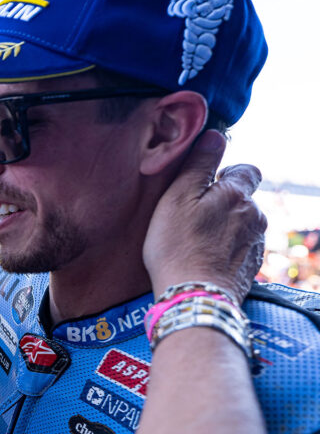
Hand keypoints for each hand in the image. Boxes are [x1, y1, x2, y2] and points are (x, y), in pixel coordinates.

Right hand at [144, 130, 266, 303]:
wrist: (193, 297)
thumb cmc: (177, 246)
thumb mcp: (177, 198)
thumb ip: (198, 164)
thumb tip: (214, 135)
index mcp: (237, 194)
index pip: (246, 169)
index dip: (225, 173)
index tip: (202, 187)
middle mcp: (255, 216)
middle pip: (243, 198)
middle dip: (222, 202)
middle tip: (191, 217)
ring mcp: (256, 243)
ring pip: (242, 223)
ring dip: (224, 226)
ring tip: (196, 241)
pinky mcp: (251, 266)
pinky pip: (240, 247)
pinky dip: (226, 248)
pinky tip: (204, 258)